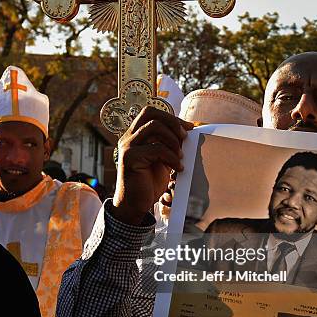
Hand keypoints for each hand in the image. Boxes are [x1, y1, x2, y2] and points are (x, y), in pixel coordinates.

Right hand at [111, 107, 192, 224]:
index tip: (188, 128)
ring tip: (181, 155)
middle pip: (150, 113)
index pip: (151, 112)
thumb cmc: (149, 182)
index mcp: (135, 134)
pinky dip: (171, 157)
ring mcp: (127, 146)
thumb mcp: (162, 159)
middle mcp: (128, 137)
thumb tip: (188, 131)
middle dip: (172, 122)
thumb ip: (169, 144)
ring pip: (153, 127)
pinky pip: (156, 149)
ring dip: (172, 139)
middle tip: (185, 137)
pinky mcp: (130, 158)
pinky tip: (178, 168)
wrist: (135, 204)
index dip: (171, 117)